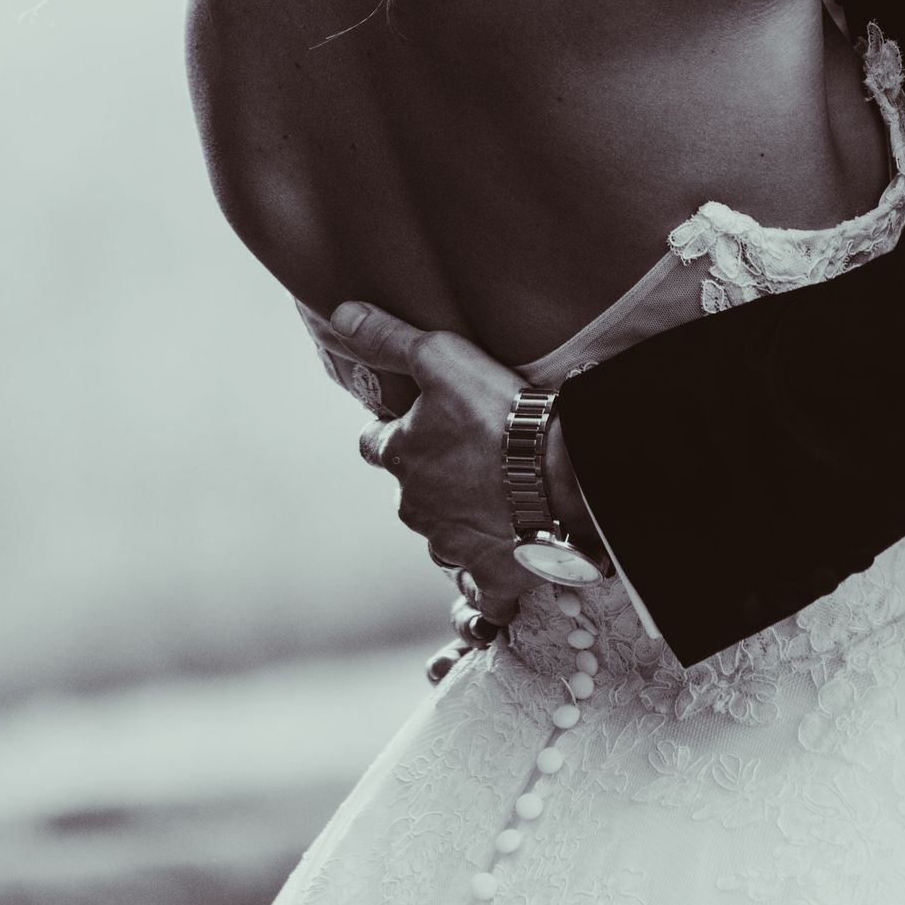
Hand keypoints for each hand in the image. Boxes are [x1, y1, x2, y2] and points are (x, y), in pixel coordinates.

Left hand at [333, 302, 528, 624]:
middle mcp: (415, 508)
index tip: (419, 423)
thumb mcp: (441, 357)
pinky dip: (487, 581)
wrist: (563, 478)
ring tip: (500, 498)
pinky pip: (479, 591)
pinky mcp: (489, 576)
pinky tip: (506, 564)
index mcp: (399, 457)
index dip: (394, 430)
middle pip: (411, 491)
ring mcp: (451, 546)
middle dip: (432, 478)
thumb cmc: (501, 413)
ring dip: (461, 520)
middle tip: (474, 456)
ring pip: (443, 534)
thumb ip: (388, 338)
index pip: (374, 443)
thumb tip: (341, 314)